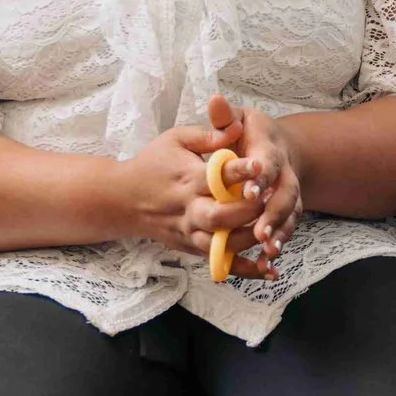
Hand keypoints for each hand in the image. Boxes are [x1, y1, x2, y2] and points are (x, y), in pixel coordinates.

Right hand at [116, 118, 275, 278]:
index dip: (239, 171)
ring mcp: (189, 232)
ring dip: (249, 240)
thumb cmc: (154, 163)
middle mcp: (189, 209)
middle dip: (247, 211)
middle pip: (219, 217)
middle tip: (269, 200)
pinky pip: (219, 262)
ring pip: (221, 244)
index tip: (260, 164)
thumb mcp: (176, 139)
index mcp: (188, 178)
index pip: (215, 176)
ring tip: (273, 230)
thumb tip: (239, 125)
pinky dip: (244, 269)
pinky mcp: (191, 247)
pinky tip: (269, 269)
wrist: (123, 199)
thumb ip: (209, 134)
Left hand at [202, 94, 303, 261]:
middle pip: (286, 195)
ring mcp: (288, 195)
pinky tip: (267, 266)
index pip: (269, 163)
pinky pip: (285, 231)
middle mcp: (285, 174)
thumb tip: (215, 100)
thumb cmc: (250, 134)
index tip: (249, 190)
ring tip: (266, 251)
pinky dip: (277, 247)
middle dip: (274, 214)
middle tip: (260, 232)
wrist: (279, 148)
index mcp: (270, 150)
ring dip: (279, 234)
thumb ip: (225, 116)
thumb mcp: (238, 120)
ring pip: (289, 217)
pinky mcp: (285, 213)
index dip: (261, 177)